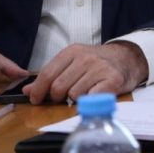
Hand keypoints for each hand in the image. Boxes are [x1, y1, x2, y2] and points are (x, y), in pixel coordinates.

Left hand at [25, 43, 148, 104]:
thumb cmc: (96, 62)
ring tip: (82, 93)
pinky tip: (91, 96)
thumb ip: (51, 75)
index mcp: (72, 51)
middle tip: (62, 97)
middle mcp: (85, 58)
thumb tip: (27, 90)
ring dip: (74, 99)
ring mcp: (99, 68)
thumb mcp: (72, 62)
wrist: (126, 58)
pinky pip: (91, 98)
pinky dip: (88, 101)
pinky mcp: (111, 80)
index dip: (38, 89)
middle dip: (56, 96)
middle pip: (58, 86)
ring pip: (73, 94)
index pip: (48, 73)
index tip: (35, 99)